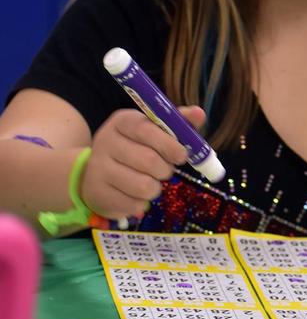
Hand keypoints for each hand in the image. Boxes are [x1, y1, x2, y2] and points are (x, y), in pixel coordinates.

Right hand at [80, 106, 205, 219]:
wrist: (94, 172)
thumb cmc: (134, 147)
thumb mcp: (153, 130)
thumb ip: (177, 123)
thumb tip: (199, 113)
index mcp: (122, 121)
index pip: (145, 129)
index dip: (168, 144)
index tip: (183, 156)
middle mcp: (106, 142)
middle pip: (148, 160)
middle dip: (166, 169)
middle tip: (166, 170)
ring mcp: (98, 169)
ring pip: (143, 186)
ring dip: (156, 188)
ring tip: (152, 182)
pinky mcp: (98, 194)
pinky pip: (133, 205)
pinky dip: (142, 203)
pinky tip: (135, 194)